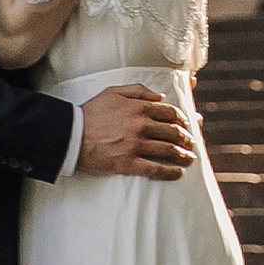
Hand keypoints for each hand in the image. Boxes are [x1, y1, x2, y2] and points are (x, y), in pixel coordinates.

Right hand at [75, 86, 192, 181]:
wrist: (71, 135)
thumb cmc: (91, 112)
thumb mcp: (113, 92)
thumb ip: (138, 90)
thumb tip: (160, 96)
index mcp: (139, 107)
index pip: (170, 113)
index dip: (183, 120)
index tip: (187, 125)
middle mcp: (140, 125)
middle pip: (173, 132)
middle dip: (187, 139)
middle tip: (192, 143)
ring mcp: (135, 145)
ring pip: (168, 150)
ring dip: (183, 155)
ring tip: (190, 159)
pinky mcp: (128, 163)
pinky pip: (155, 169)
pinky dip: (170, 172)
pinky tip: (178, 174)